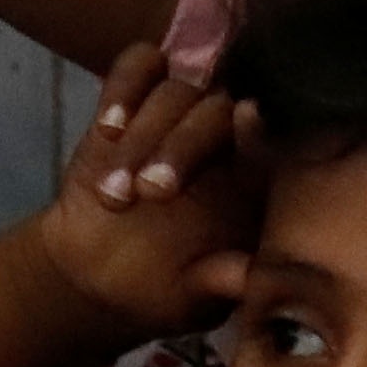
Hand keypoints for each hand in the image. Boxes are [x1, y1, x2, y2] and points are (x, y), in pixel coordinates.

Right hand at [20, 42, 259, 339]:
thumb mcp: (193, 299)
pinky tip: (107, 130)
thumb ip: (221, 281)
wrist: (102, 274)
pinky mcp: (129, 102)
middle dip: (182, 146)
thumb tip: (252, 279)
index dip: (257, 131)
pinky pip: (137, 67)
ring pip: (174, 90)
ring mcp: (174, 115)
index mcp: (250, 181)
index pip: (264, 144)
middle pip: (215, 110)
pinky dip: (123, 88)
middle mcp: (220, 139)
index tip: (247, 120)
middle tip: (152, 193)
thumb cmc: (164, 288)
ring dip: (143, 135)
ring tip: (114, 194)